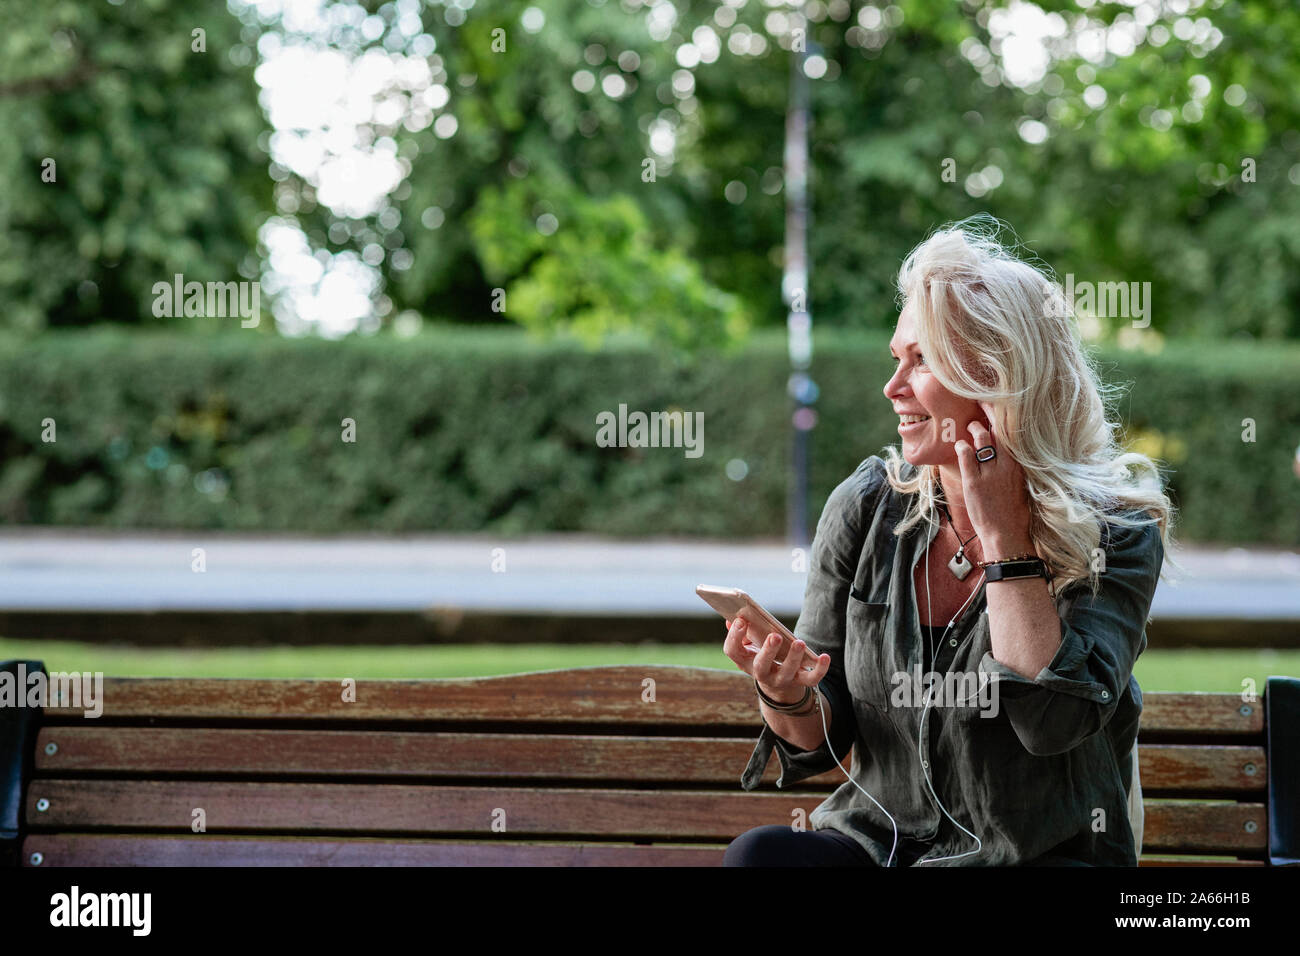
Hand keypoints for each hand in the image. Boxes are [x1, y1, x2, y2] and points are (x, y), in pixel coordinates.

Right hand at [721, 617, 830, 703]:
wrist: (777, 685)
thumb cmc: (761, 655)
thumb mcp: (748, 645)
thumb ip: (741, 632)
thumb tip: (732, 618)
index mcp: (744, 660)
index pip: (733, 651)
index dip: (735, 636)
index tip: (741, 620)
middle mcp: (761, 673)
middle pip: (761, 665)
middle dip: (767, 651)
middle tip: (775, 636)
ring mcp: (780, 679)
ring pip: (787, 672)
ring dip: (793, 657)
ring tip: (799, 642)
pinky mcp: (799, 682)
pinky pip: (810, 678)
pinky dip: (819, 669)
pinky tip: (825, 657)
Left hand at [953, 400, 1032, 551]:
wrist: (1006, 533)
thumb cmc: (1014, 511)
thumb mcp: (1021, 484)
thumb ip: (1015, 466)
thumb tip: (1008, 451)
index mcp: (1021, 464)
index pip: (1014, 432)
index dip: (1004, 415)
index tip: (997, 404)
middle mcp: (1008, 464)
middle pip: (999, 429)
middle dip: (989, 413)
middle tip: (981, 404)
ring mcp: (991, 472)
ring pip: (982, 438)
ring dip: (975, 428)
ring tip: (971, 425)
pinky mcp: (974, 481)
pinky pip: (966, 455)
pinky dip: (962, 446)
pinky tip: (961, 445)